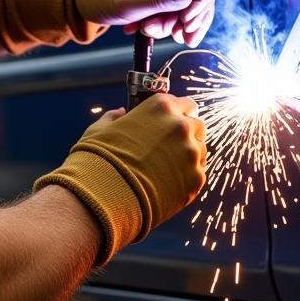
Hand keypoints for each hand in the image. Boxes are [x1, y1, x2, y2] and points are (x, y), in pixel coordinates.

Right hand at [33, 94, 205, 263]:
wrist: (104, 197)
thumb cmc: (99, 161)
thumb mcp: (101, 129)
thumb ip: (115, 117)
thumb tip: (120, 114)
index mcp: (161, 107)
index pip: (185, 103)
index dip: (177, 114)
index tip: (170, 124)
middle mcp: (181, 126)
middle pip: (197, 124)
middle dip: (186, 133)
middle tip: (168, 148)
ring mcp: (192, 153)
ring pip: (200, 150)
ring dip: (187, 156)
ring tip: (165, 169)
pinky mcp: (196, 180)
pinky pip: (198, 173)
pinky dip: (187, 177)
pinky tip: (167, 183)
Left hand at [75, 0, 213, 45]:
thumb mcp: (126, 3)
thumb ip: (158, 0)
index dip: (200, 1)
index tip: (186, 25)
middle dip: (186, 17)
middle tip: (169, 35)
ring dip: (175, 21)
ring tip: (149, 30)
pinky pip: (180, 2)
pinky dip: (169, 19)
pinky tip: (148, 27)